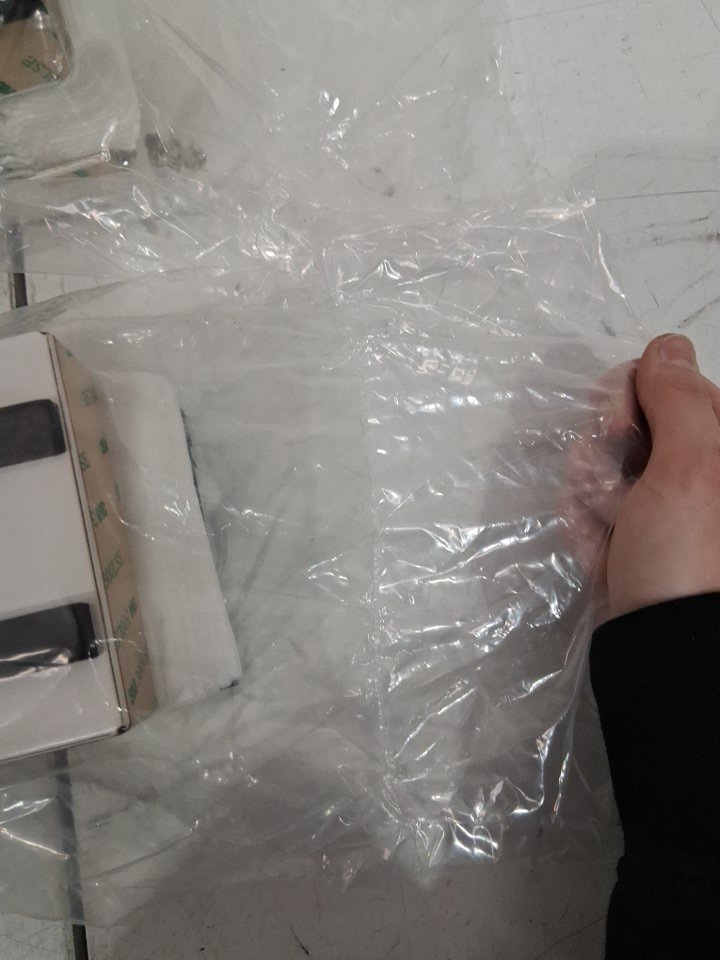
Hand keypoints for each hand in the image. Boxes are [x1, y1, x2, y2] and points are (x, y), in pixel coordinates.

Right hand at [564, 334, 719, 619]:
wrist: (664, 653)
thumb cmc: (688, 560)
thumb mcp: (693, 470)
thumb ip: (680, 400)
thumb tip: (667, 346)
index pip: (667, 383)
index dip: (630, 398)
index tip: (616, 431)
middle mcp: (700, 471)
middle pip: (630, 423)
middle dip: (604, 454)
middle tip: (613, 491)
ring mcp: (665, 504)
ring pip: (604, 463)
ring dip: (590, 492)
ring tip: (607, 530)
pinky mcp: (635, 532)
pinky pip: (594, 503)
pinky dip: (587, 522)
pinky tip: (599, 548)